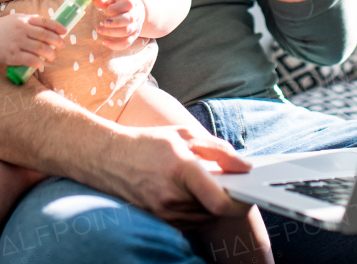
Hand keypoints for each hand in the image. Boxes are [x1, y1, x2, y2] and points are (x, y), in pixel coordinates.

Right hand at [0, 13, 66, 66]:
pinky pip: (29, 60)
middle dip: (56, 41)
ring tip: (52, 56)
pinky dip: (38, 62)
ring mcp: (17, 43)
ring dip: (49, 53)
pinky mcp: (13, 55)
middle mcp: (21, 31)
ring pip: (39, 48)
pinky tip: (41, 64)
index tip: (64, 31)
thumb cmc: (5, 28)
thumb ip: (33, 22)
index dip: (57, 27)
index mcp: (24, 20)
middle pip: (44, 36)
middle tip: (61, 45)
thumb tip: (52, 27)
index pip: (45, 22)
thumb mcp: (18, 19)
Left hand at [92, 0, 146, 49]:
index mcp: (131, 2)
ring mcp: (135, 25)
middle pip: (128, 19)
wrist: (137, 9)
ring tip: (100, 30)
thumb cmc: (122, 2)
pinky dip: (116, 45)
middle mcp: (135, 14)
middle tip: (104, 23)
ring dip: (112, 32)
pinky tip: (105, 42)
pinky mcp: (133, 35)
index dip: (117, 8)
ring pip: (127, 31)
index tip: (108, 9)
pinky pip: (126, 42)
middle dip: (115, 22)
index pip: (127, 4)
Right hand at [107, 124, 253, 223]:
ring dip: (212, 204)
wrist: (107, 158)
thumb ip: (219, 151)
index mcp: (182, 170)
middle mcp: (172, 197)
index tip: (249, 192)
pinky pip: (190, 221)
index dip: (241, 202)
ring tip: (204, 183)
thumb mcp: (185, 135)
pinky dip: (197, 209)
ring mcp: (164, 212)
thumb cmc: (148, 143)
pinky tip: (189, 192)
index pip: (221, 202)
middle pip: (216, 210)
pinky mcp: (159, 220)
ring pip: (204, 217)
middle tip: (227, 181)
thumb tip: (245, 166)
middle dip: (227, 198)